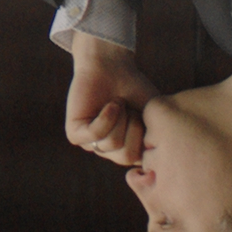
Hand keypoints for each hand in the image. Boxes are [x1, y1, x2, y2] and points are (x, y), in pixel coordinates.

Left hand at [63, 31, 155, 166]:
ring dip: (121, 117)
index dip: (148, 136)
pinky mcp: (75, 134)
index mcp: (128, 152)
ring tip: (117, 104)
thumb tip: (148, 166)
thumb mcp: (155, 118)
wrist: (112, 64)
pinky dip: (107, 116)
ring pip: (112, 143)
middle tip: (130, 109)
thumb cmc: (135, 88)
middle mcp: (109, 153)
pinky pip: (95, 135)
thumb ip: (157, 143)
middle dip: (134, 126)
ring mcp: (91, 144)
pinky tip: (109, 104)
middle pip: (126, 156)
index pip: (142, 163)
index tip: (145, 116)